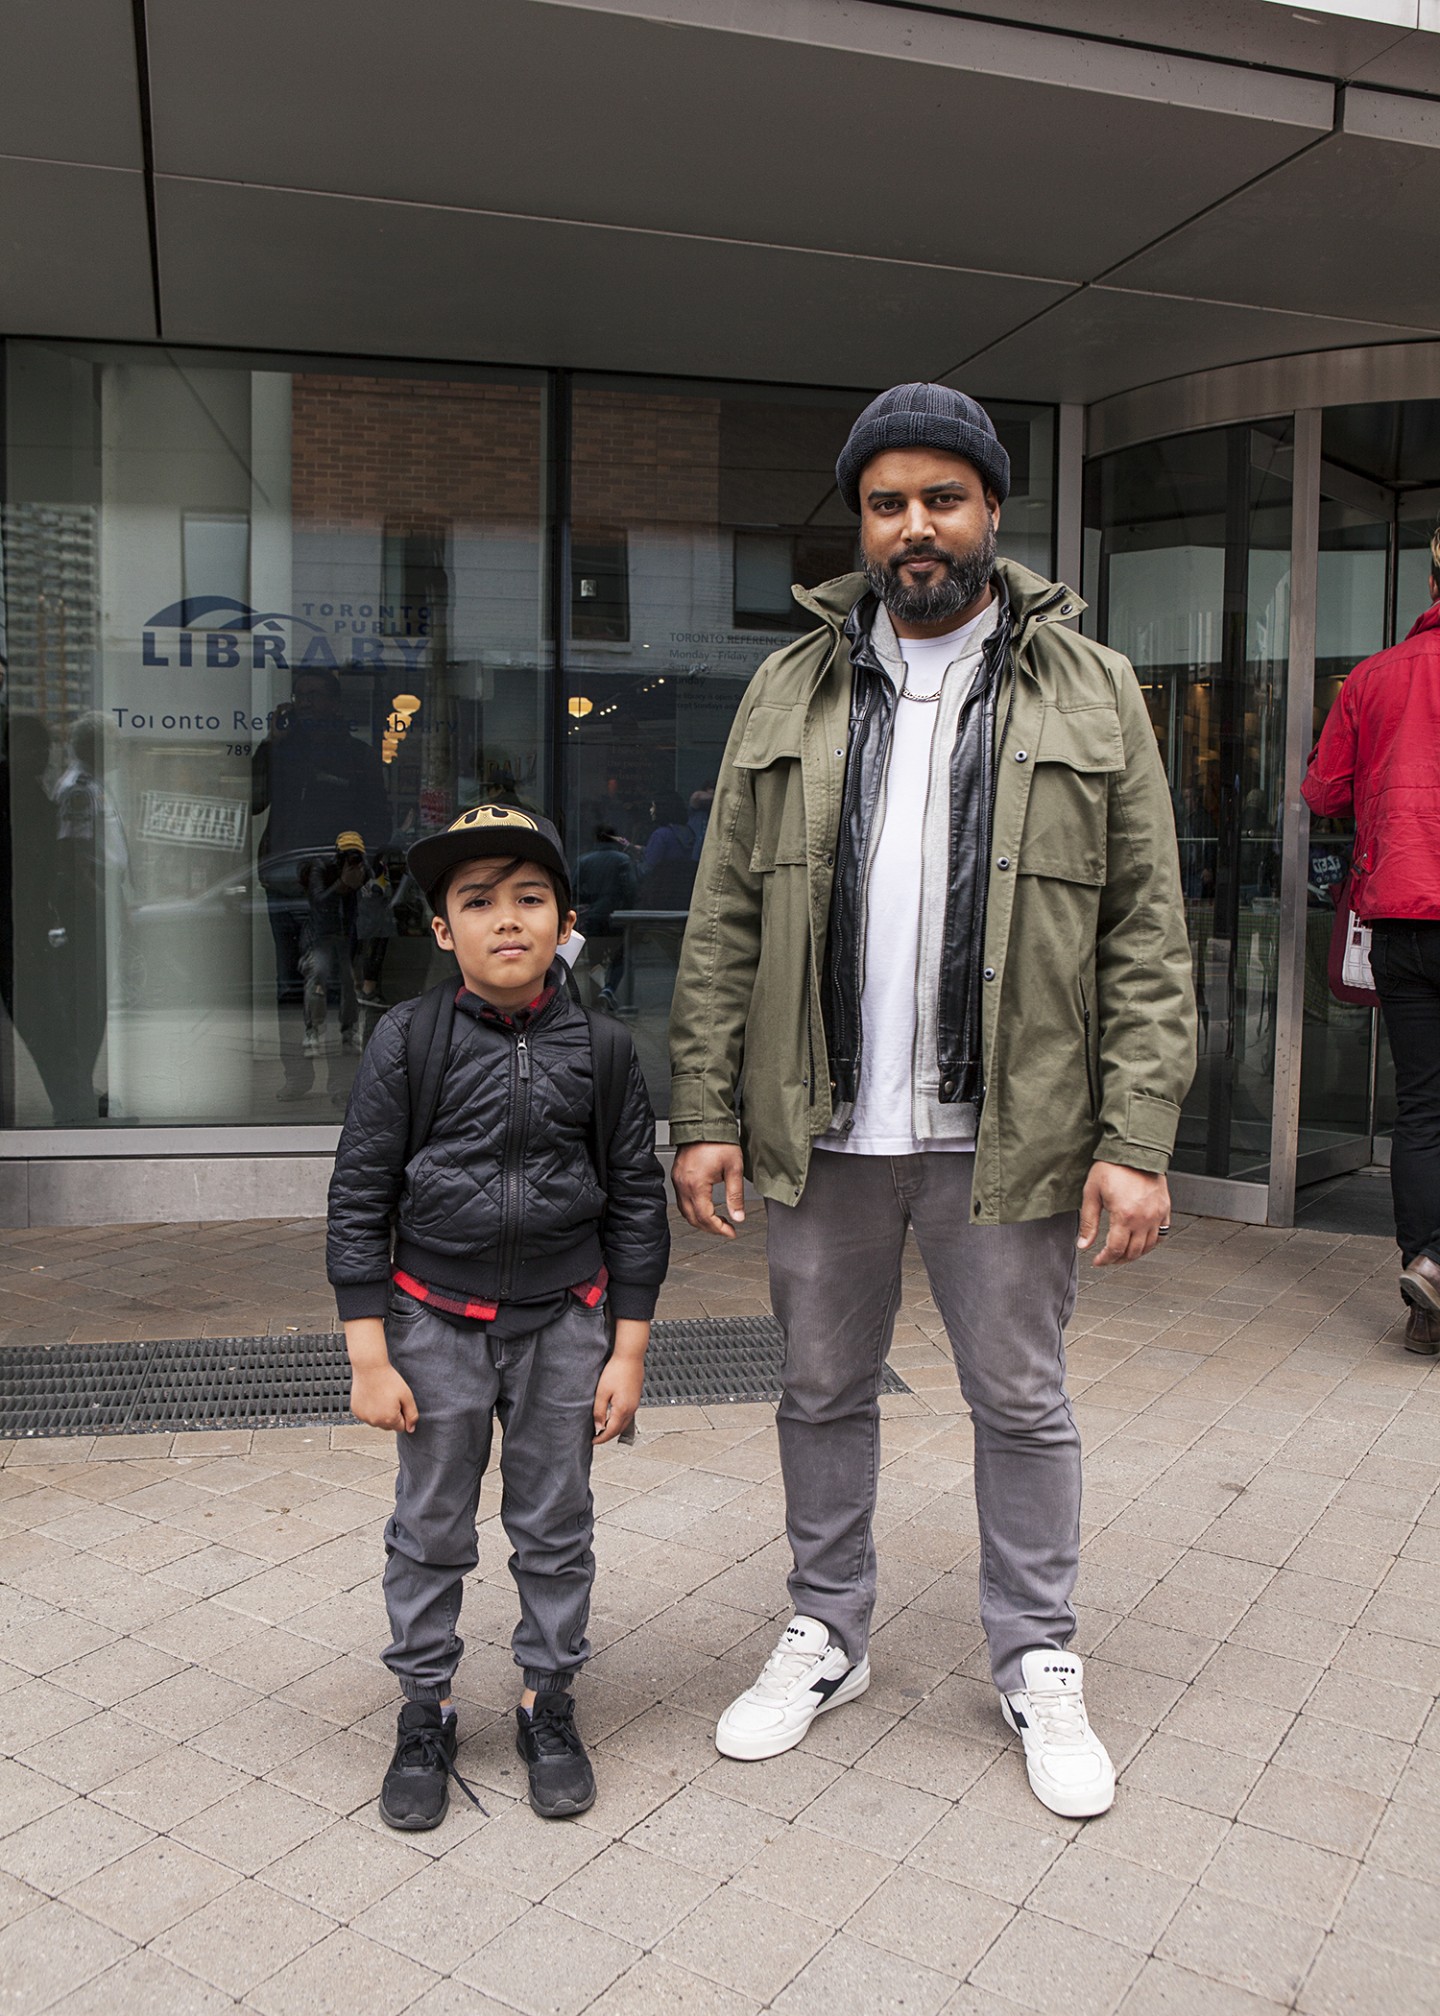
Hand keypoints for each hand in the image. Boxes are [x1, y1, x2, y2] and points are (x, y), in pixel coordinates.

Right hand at [349, 1361, 417, 1431]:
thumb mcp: (407, 1396)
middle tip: (390, 1398)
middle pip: (388, 1426)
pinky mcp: (356, 1412)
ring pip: (377, 1421)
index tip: (399, 1402)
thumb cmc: (389, 1380)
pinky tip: (372, 1397)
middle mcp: (375, 1422)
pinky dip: (370, 1410)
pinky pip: (367, 1416)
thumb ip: (412, 1415)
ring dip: (380, 1414)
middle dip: (391, 1416)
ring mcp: (364, 1417)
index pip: (401, 1427)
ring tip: (381, 1396)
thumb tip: (411, 1429)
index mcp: (389, 1420)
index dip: (402, 1415)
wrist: (370, 1368)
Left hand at [594, 1323, 647, 1442]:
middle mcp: (632, 1409)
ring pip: (624, 1423)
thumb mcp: (602, 1392)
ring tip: (603, 1428)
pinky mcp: (636, 1398)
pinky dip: (620, 1420)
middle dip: (608, 1435)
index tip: (593, 1441)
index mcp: (623, 1409)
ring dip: (614, 1428)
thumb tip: (598, 1427)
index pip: (611, 1431)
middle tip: (596, 1437)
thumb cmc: (616, 1370)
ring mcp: (635, 1404)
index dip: (601, 1438)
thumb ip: (599, 1412)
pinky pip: (628, 1415)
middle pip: (619, 1429)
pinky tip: (613, 1416)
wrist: (630, 1356)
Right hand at [671, 1142, 745, 1238]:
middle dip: (710, 1228)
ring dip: (701, 1220)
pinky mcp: (677, 1176)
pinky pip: (682, 1201)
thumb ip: (735, 1196)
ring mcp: (677, 1180)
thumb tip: (739, 1217)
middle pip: (693, 1218)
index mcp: (696, 1184)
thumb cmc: (719, 1141)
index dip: (719, 1229)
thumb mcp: (734, 1168)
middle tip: (727, 1229)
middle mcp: (683, 1185)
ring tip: (719, 1220)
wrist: (704, 1123)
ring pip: (685, 1211)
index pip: (705, 1218)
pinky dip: (693, 1209)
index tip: (731, 1232)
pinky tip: (706, 1207)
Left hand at [1077, 1161, 1170, 1266]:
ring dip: (1134, 1254)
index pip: (1115, 1250)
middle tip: (1108, 1258)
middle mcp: (1144, 1218)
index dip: (1105, 1260)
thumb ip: (1088, 1222)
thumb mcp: (1092, 1193)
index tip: (1098, 1261)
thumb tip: (1083, 1244)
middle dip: (1118, 1260)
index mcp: (1124, 1215)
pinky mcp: (1165, 1209)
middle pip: (1133, 1252)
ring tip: (1122, 1253)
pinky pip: (1162, 1234)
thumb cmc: (1113, 1167)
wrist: (1134, 1150)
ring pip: (1148, 1247)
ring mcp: (1157, 1215)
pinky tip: (1141, 1242)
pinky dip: (1152, 1243)